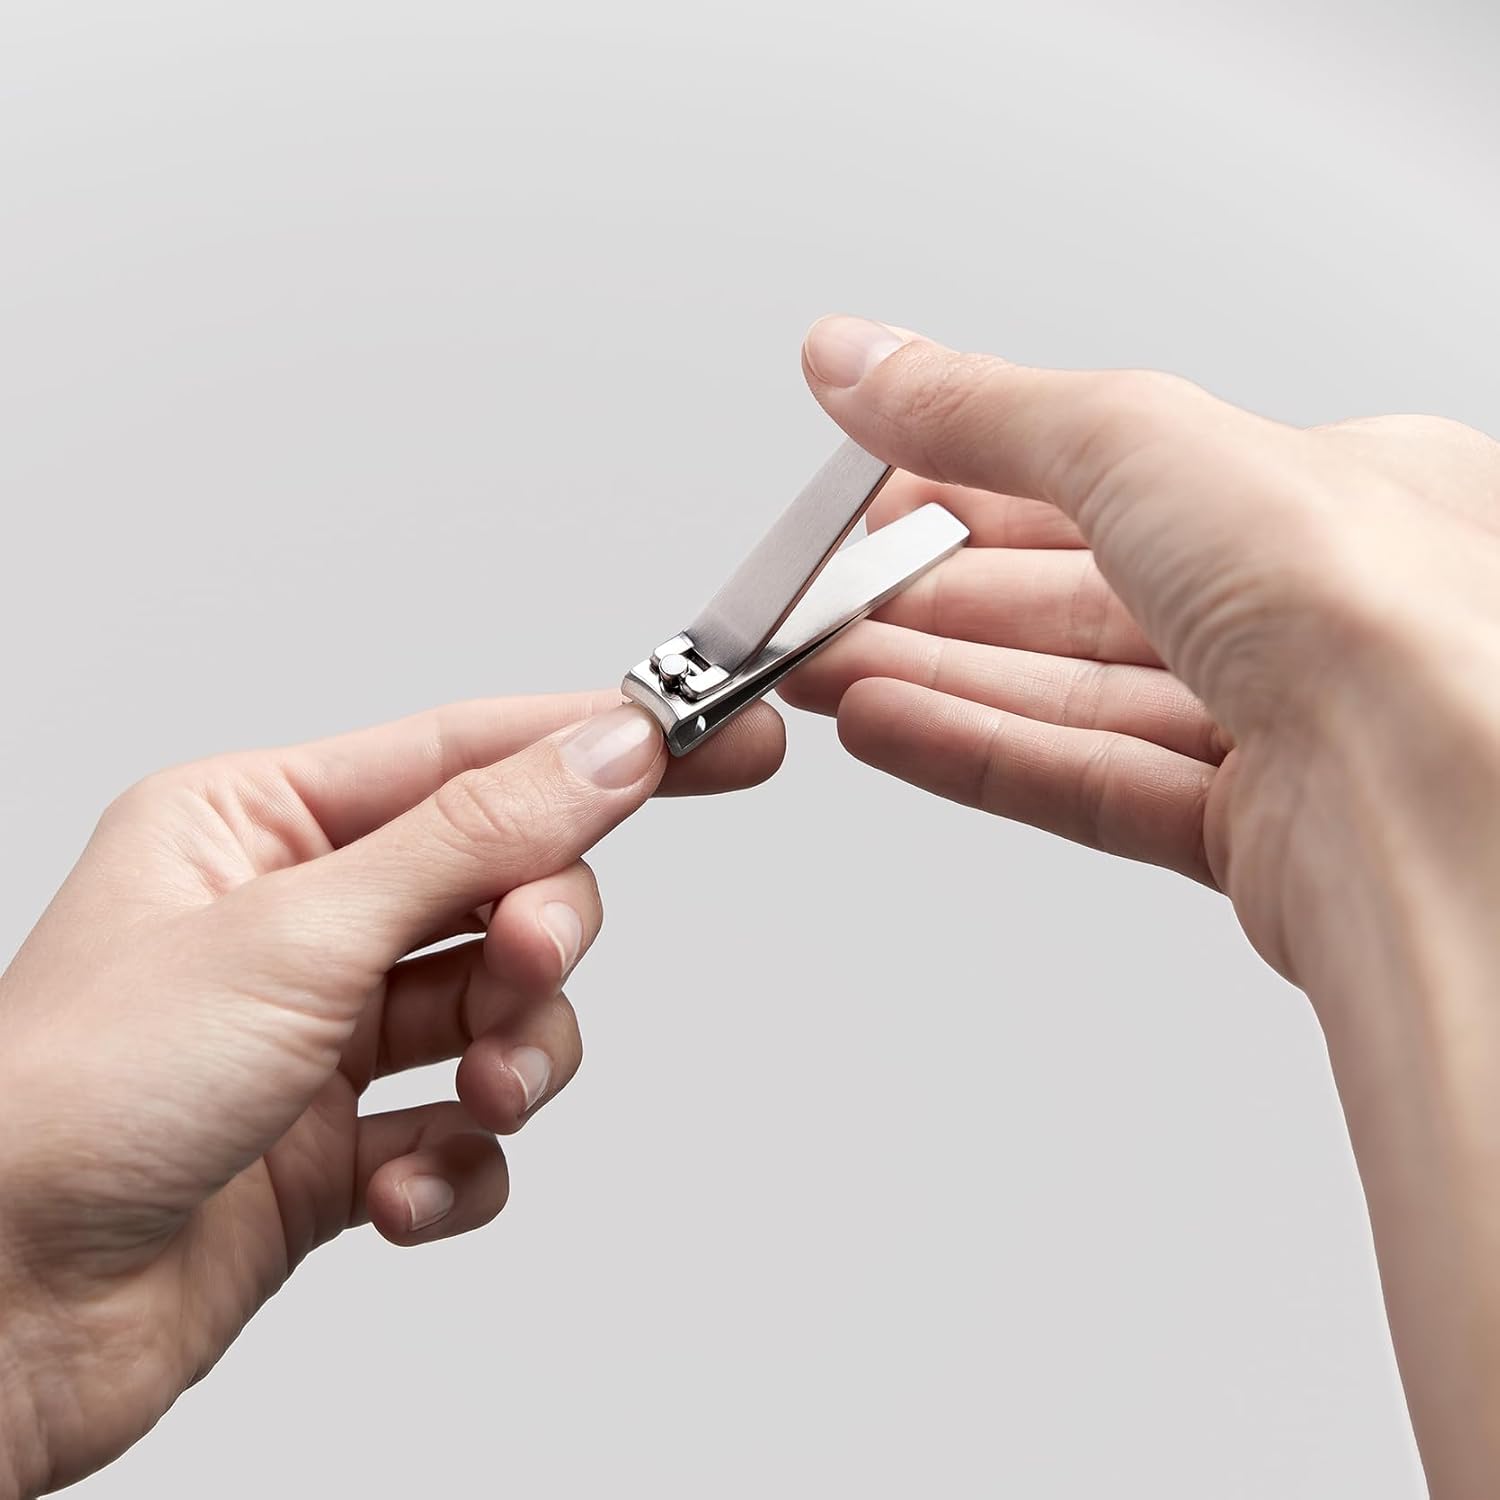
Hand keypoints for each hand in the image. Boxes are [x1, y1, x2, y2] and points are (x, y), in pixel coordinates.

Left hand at [0, 693, 782, 1495]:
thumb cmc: (66, 1106)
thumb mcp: (297, 935)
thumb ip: (473, 839)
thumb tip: (604, 752)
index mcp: (262, 824)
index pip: (476, 753)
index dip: (605, 744)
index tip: (721, 742)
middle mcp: (300, 920)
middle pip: (506, 888)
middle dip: (539, 935)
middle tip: (530, 963)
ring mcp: (322, 1036)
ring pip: (501, 1015)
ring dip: (512, 1062)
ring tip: (473, 1104)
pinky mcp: (338, 1146)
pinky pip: (462, 1132)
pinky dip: (456, 1164)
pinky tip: (402, 1188)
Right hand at [787, 315, 1499, 1496]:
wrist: (1437, 801)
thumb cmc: (1366, 603)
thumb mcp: (1133, 440)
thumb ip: (982, 409)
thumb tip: (860, 360)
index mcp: (1320, 489)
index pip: (1109, 476)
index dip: (973, 482)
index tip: (874, 497)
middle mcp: (1308, 611)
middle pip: (1078, 597)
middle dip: (934, 597)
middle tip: (825, 599)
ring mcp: (1283, 730)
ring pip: (1073, 696)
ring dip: (936, 679)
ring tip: (824, 669)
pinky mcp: (1252, 837)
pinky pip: (1087, 780)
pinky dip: (978, 750)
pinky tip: (887, 726)